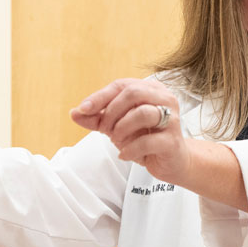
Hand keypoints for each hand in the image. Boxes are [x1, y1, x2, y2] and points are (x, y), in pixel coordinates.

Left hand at [70, 78, 190, 182]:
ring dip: (121, 129)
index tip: (83, 109)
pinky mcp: (172, 141)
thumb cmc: (146, 138)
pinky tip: (124, 154)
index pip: (122, 85)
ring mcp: (171, 120)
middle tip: (104, 129)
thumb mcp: (118, 126)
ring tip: (117, 140)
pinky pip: (146, 141)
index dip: (100, 97)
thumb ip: (97, 119)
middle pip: (133, 93)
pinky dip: (129, 149)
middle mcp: (164, 99)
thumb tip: (74, 113)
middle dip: (111, 112)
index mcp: (151, 89)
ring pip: (142, 113)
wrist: (172, 161)